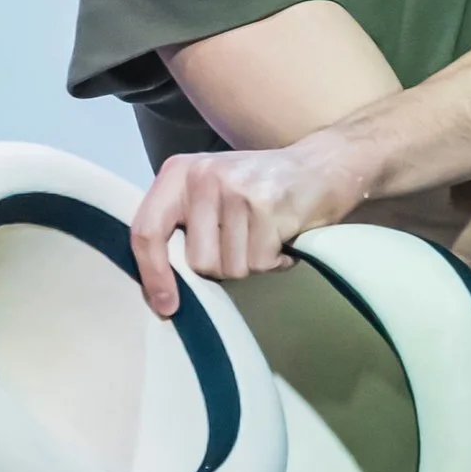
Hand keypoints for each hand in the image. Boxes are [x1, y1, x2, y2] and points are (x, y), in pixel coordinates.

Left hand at [128, 132, 365, 312]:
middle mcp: (202, 176)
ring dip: (254, 263)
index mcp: (177, 173)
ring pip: (231, 268)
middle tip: (245, 242)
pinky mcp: (267, 204)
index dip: (153, 276)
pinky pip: (261, 263)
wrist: (323, 164)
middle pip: (197, 262)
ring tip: (266, 235)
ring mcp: (235, 188)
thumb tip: (160, 289)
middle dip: (225, 266)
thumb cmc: (261, 189)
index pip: (147, 231)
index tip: (166, 307)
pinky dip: (276, 261)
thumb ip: (184, 227)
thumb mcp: (211, 194)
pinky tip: (284, 236)